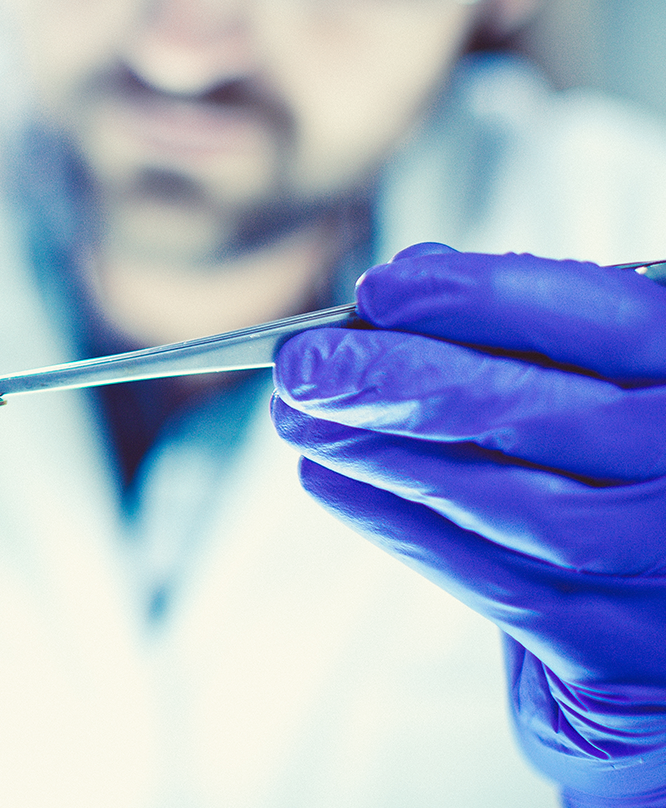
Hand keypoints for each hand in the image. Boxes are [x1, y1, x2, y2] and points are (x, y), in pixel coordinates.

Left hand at [272, 243, 665, 805]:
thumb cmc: (628, 471)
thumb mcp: (610, 386)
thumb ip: (530, 336)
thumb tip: (405, 278)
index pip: (615, 325)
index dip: (490, 300)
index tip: (381, 288)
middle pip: (547, 417)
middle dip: (406, 380)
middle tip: (303, 363)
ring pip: (513, 506)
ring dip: (387, 455)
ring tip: (300, 417)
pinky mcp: (619, 650)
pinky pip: (494, 583)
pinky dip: (399, 523)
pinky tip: (331, 478)